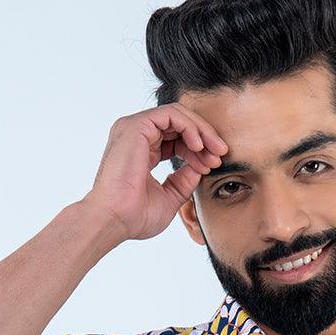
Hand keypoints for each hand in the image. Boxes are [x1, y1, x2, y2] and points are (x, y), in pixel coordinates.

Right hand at [83, 105, 227, 243]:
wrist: (114, 220)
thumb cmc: (134, 216)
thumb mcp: (169, 198)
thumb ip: (183, 181)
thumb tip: (200, 168)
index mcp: (141, 151)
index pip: (175, 139)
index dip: (198, 150)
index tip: (212, 166)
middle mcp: (136, 136)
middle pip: (178, 124)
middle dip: (204, 137)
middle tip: (221, 154)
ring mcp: (133, 128)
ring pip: (177, 115)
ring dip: (201, 131)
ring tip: (214, 151)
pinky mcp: (136, 126)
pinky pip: (171, 114)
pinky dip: (190, 127)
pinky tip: (199, 146)